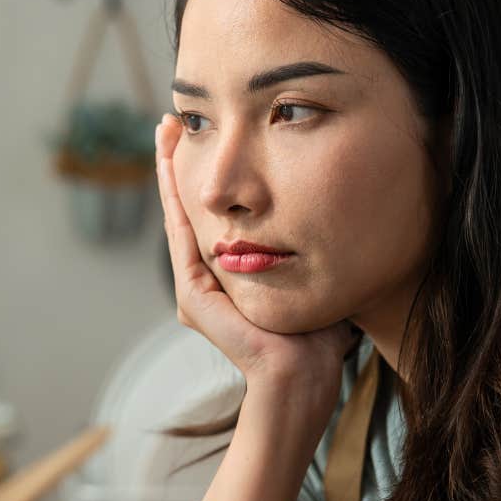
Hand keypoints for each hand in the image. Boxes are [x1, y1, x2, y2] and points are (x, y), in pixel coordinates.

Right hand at [155, 114, 358, 398]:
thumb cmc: (318, 338)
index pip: (213, 214)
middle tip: (172, 120)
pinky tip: (171, 166)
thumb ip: (307, 246)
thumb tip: (334, 213)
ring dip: (169, 172)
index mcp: (229, 275)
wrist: (303, 380)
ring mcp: (196, 290)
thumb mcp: (311, 274)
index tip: (205, 134)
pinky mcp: (195, 299)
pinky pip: (182, 238)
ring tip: (166, 131)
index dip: (206, 175)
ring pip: (179, 216)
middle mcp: (207, 280)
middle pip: (189, 208)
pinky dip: (174, 200)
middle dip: (179, 163)